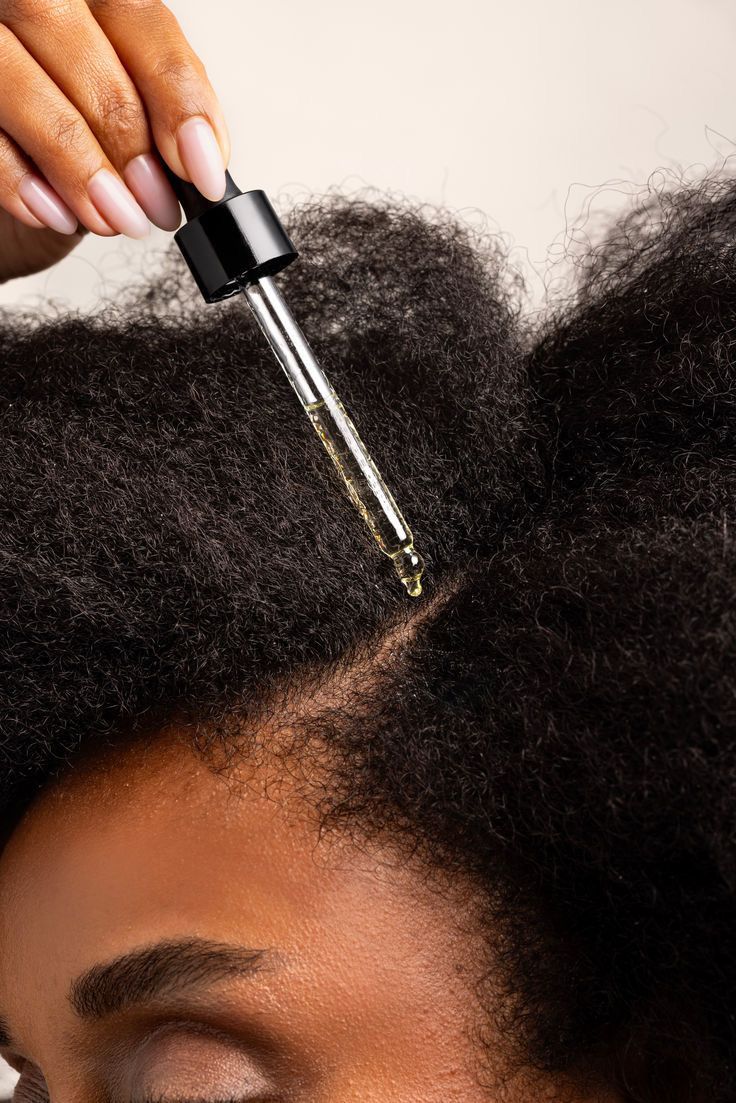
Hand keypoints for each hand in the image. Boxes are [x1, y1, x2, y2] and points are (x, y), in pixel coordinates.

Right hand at [0, 0, 230, 283]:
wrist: (12, 188)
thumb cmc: (72, 148)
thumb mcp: (128, 130)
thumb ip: (159, 125)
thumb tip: (200, 161)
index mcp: (91, 1)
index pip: (140, 20)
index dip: (178, 96)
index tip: (204, 170)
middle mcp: (31, 5)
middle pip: (78, 45)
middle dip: (126, 137)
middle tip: (155, 204)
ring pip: (22, 83)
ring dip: (78, 164)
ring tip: (113, 219)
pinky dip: (22, 181)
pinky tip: (57, 216)